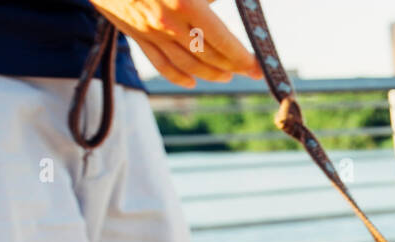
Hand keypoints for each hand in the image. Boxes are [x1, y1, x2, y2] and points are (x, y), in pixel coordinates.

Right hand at [88, 0, 262, 87]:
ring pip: (188, 65)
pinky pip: (161, 65)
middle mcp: (168, 24)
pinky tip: (193, 81)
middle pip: (209, 56)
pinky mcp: (135, 36)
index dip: (244, 57)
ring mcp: (150, 33)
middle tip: (249, 71)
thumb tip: (228, 6)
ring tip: (226, 75)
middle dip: (233, 67)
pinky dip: (179, 77)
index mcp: (186, 3)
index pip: (223, 40)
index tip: (259, 67)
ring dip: (211, 74)